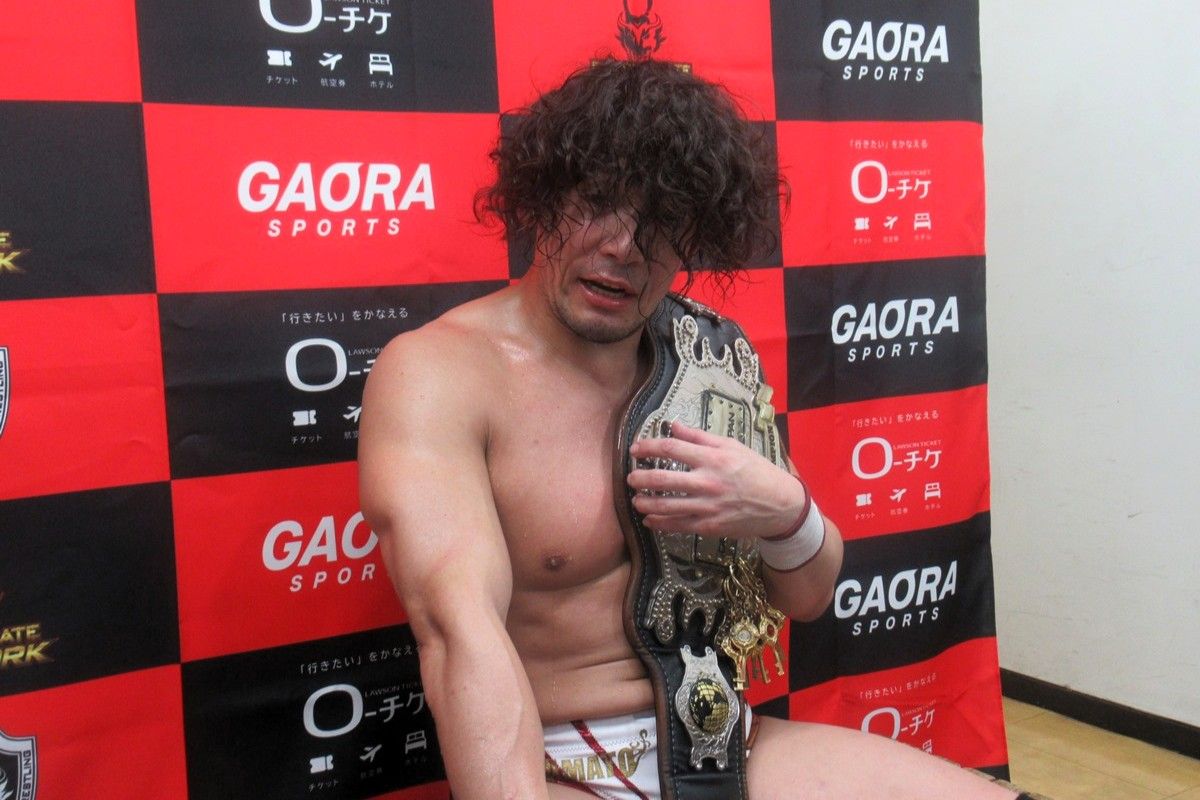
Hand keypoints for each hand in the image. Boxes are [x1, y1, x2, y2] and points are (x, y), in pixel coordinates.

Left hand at [627, 421, 806, 539]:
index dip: (648, 448)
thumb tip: (674, 426)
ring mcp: (707, 507)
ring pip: (666, 506)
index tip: (635, 449)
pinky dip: (660, 524)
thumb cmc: (756, 471)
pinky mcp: (709, 526)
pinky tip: (649, 521)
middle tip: (630, 478)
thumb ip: (700, 437)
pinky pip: (678, 526)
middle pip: (662, 480)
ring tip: (636, 500)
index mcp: (712, 459)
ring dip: (645, 503)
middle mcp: (707, 482)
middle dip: (640, 478)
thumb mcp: (732, 447)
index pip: (671, 449)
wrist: (779, 505)